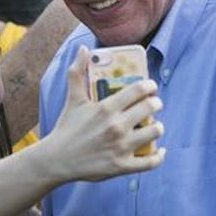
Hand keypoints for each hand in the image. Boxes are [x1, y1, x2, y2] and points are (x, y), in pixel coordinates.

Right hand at [35, 48, 164, 182]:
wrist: (56, 160)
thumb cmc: (66, 127)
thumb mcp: (73, 99)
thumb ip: (77, 72)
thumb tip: (83, 48)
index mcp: (106, 108)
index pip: (139, 90)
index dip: (149, 85)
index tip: (150, 87)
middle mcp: (116, 126)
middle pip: (151, 108)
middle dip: (156, 103)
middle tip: (153, 104)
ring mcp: (120, 147)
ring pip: (155, 132)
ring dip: (158, 127)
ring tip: (154, 125)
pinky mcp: (121, 166)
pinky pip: (150, 162)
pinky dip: (159, 156)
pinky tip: (160, 150)